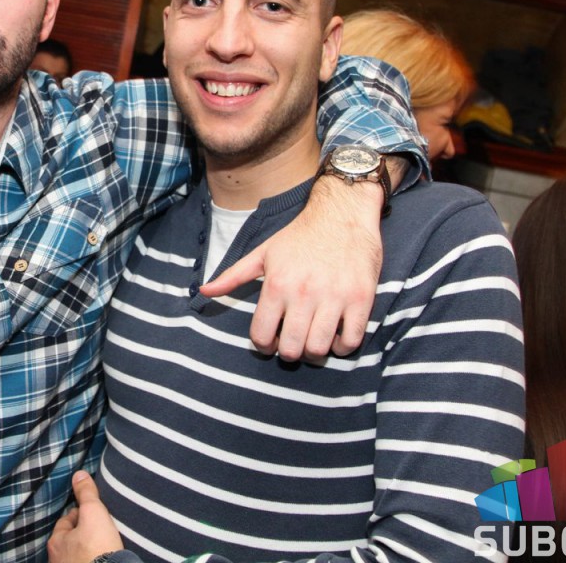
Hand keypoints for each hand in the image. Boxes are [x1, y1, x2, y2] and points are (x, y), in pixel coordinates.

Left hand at [47, 471, 122, 562]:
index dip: (80, 514)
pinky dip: (92, 561)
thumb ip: (87, 494)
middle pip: (71, 541)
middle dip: (82, 535)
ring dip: (86, 551)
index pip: (67, 521)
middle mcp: (58, 560)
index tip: (92, 513)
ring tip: (102, 547)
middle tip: (98, 530)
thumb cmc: (97, 549)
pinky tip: (102, 560)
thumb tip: (79, 475)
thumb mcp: (94, 514)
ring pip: (77, 556)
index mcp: (57, 542)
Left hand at [201, 174, 382, 360]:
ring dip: (314, 352)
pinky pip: (352, 341)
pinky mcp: (361, 299)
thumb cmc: (300, 235)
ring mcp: (335, 297)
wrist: (341, 213)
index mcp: (277, 284)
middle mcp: (304, 293)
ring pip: (319, 349)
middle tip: (292, 343)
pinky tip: (336, 336)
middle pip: (291, 349)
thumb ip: (233, 276)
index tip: (270, 342)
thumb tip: (204, 291)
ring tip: (313, 340)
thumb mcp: (263, 252)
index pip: (261, 336)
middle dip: (288, 352)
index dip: (263, 345)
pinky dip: (342, 347)